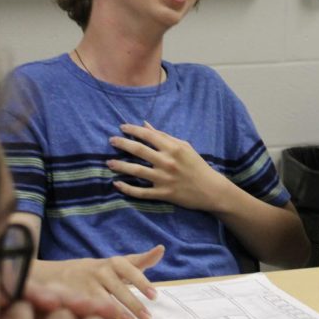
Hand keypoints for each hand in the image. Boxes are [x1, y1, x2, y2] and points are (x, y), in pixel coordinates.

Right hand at [31, 246, 163, 318]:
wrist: (57, 275)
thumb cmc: (98, 271)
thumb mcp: (118, 263)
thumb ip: (140, 260)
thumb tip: (161, 249)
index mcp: (113, 263)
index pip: (130, 270)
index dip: (141, 282)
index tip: (154, 296)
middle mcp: (99, 271)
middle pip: (119, 288)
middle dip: (134, 304)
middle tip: (148, 318)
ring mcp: (85, 285)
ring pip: (103, 300)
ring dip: (118, 313)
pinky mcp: (73, 298)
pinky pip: (89, 309)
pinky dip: (99, 318)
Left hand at [108, 122, 231, 211]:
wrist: (210, 189)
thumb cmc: (196, 165)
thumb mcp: (184, 147)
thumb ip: (164, 136)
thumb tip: (145, 125)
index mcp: (173, 148)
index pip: (148, 135)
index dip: (133, 130)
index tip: (121, 128)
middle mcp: (167, 162)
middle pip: (139, 150)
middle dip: (122, 144)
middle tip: (111, 141)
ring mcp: (164, 179)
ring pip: (136, 170)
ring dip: (120, 165)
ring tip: (109, 163)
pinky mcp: (163, 194)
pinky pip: (141, 192)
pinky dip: (127, 188)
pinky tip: (117, 184)